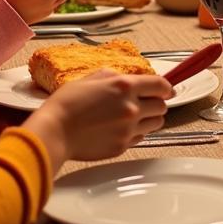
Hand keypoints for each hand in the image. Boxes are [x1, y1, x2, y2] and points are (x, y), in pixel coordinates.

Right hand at [27, 72, 171, 164]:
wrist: (54, 132)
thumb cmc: (66, 104)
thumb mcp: (90, 79)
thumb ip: (114, 77)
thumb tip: (128, 79)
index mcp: (124, 86)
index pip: (160, 85)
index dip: (166, 87)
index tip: (167, 90)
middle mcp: (131, 108)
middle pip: (162, 106)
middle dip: (157, 103)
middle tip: (148, 103)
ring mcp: (128, 129)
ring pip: (156, 124)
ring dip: (150, 119)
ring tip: (135, 117)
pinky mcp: (122, 146)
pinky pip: (141, 138)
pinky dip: (137, 133)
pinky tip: (122, 129)